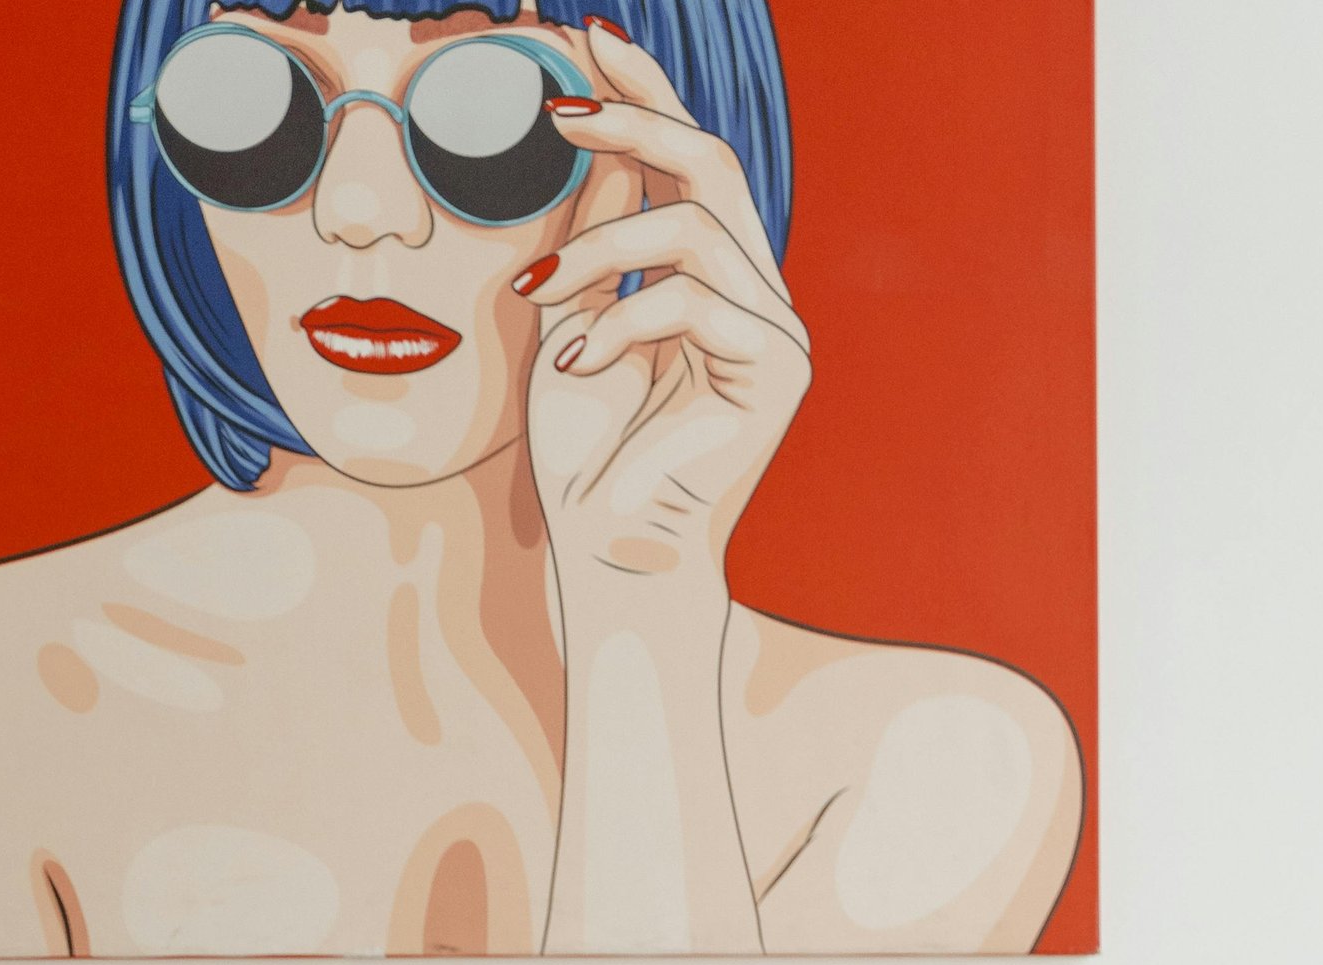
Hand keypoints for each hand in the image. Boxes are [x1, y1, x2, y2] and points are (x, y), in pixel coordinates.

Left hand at [524, 19, 810, 594]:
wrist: (613, 554)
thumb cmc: (589, 459)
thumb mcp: (571, 320)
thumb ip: (591, 237)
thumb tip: (591, 141)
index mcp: (713, 281)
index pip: (688, 167)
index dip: (647, 96)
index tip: (593, 38)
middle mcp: (756, 297)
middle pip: (711, 167)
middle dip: (636, 123)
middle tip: (563, 111)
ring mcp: (776, 334)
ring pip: (692, 228)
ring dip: (602, 251)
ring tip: (544, 298)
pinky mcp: (778, 371)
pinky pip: (695, 301)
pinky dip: (624, 323)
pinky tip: (584, 363)